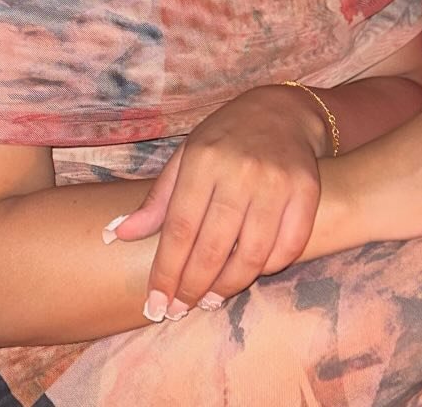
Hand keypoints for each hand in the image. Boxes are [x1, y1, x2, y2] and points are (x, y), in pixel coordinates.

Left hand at [108, 85, 325, 319]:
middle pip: (212, 248)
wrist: (283, 111)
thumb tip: (115, 234)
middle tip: (180, 309)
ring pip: (251, 255)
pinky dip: (268, 268)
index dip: (166, 271)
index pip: (180, 228)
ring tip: (212, 298)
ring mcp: (276, 182)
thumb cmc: (225, 138)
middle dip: (193, 287)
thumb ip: (156, 199)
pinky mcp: (306, 191)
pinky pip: (288, 247)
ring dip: (228, 286)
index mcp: (202, 160)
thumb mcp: (186, 157)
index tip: (156, 302)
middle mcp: (239, 171)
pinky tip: (251, 273)